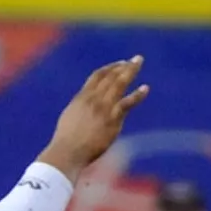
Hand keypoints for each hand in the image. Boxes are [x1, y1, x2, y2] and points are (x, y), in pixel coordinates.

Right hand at [39, 57, 148, 182]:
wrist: (67, 151)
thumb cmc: (66, 141)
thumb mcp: (69, 118)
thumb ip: (79, 109)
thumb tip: (83, 108)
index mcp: (81, 98)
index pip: (97, 76)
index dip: (110, 68)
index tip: (120, 64)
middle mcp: (92, 99)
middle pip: (110, 76)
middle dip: (124, 66)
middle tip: (136, 59)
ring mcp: (103, 107)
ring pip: (119, 83)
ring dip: (130, 71)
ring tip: (139, 63)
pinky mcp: (112, 119)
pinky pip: (127, 102)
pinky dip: (137, 94)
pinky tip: (145, 88)